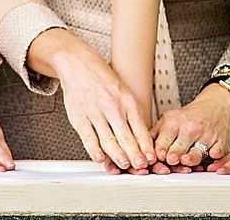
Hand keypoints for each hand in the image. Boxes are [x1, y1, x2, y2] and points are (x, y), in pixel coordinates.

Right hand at [56, 46, 154, 171]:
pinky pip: (88, 137)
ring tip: (125, 165)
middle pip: (126, 136)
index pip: (140, 128)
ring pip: (108, 139)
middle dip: (135, 155)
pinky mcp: (79, 117)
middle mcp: (112, 106)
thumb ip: (130, 112)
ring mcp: (94, 112)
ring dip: (118, 155)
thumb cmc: (101, 78)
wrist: (77, 63)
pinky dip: (95, 150)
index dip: (146, 146)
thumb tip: (140, 136)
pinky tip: (101, 158)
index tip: (151, 158)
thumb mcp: (123, 90)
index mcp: (126, 100)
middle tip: (142, 167)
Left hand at [152, 83, 229, 167]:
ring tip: (185, 161)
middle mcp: (190, 128)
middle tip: (170, 160)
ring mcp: (206, 136)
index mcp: (174, 123)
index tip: (155, 158)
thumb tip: (141, 150)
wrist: (216, 105)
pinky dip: (214, 155)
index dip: (159, 150)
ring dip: (191, 157)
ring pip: (197, 151)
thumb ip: (155, 135)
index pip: (163, 140)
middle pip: (179, 147)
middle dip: (173, 155)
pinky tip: (211, 156)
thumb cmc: (190, 116)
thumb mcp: (169, 119)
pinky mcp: (221, 142)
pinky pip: (217, 151)